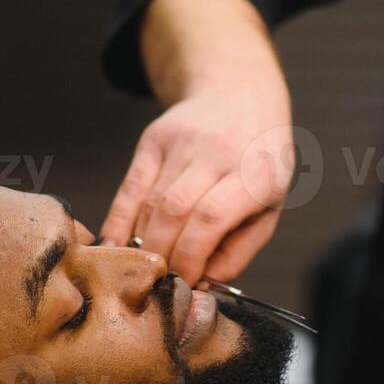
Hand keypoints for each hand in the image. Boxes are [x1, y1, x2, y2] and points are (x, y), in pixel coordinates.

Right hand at [99, 87, 291, 285]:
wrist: (242, 98)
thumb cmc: (259, 165)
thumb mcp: (268, 208)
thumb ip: (239, 250)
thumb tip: (203, 285)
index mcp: (255, 174)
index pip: (211, 218)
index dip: (191, 256)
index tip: (185, 283)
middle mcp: (218, 152)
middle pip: (175, 211)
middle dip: (163, 255)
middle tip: (161, 282)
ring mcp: (183, 140)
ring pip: (150, 202)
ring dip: (143, 242)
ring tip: (145, 269)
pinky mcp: (154, 138)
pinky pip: (131, 186)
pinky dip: (119, 219)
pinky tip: (116, 244)